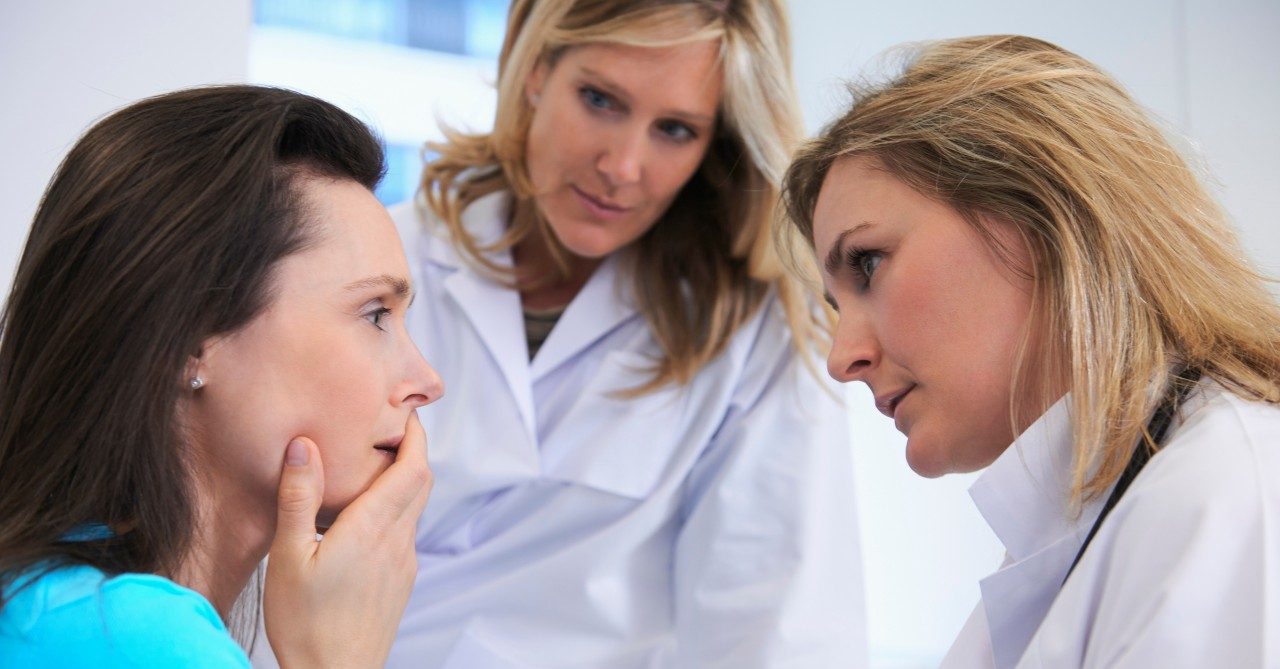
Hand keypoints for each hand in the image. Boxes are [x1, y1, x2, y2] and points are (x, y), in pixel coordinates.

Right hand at [263, 412, 431, 668]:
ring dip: (404, 481)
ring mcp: (404, 564)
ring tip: (373, 467)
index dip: (415, 435)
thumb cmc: (306, 624)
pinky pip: (406, 533)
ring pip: (415, 508)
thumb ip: (298, 497)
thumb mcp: (289, 556)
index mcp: (374, 528)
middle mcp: (398, 542)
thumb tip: (304, 445)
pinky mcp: (401, 582)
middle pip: (422, 482)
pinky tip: (365, 518)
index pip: (413, 467)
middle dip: (412, 450)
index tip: (405, 412)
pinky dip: (395, 511)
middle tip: (391, 429)